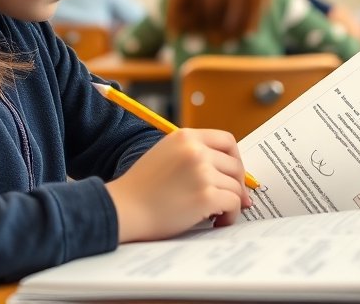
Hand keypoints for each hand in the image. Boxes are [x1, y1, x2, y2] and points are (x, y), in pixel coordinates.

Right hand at [107, 129, 251, 242]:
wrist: (122, 209)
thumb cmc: (141, 189)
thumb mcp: (165, 155)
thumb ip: (194, 156)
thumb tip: (232, 175)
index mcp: (185, 137)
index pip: (227, 140)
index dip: (235, 159)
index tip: (232, 175)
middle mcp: (195, 150)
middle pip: (234, 165)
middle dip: (237, 184)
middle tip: (233, 199)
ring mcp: (202, 172)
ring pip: (235, 186)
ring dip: (232, 202)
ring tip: (218, 214)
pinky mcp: (205, 195)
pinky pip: (233, 203)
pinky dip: (231, 215)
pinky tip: (219, 221)